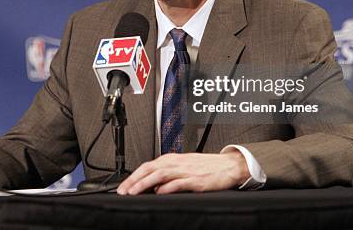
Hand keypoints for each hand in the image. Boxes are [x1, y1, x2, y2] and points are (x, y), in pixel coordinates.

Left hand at [117, 150, 249, 194]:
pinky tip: (159, 192)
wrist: (229, 165)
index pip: (147, 166)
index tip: (123, 187)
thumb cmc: (206, 167)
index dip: (133, 176)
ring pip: (160, 174)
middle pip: (150, 169)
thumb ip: (167, 174)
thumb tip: (152, 185)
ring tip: (134, 192)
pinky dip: (168, 187)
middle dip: (134, 180)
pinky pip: (179, 182)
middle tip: (123, 191)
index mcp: (172, 159)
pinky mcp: (196, 180)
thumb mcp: (183, 167)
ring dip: (145, 183)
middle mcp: (177, 163)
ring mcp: (186, 171)